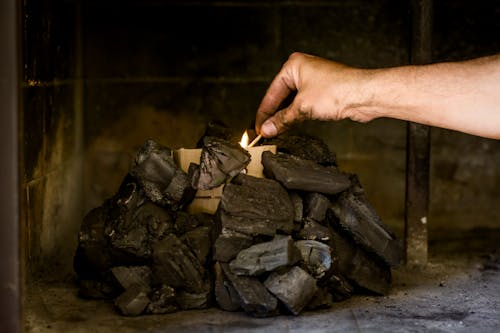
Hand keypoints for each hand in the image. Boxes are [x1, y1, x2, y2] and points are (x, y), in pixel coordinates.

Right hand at [255, 52, 374, 136]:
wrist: (363, 95)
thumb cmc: (338, 91)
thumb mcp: (302, 108)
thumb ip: (282, 120)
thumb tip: (268, 128)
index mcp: (293, 66)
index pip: (272, 93)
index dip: (264, 113)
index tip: (258, 127)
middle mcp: (302, 70)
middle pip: (281, 97)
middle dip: (274, 115)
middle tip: (265, 132)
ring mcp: (313, 81)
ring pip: (292, 102)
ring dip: (285, 117)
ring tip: (276, 131)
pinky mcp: (322, 92)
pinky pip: (303, 105)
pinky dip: (296, 115)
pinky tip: (291, 125)